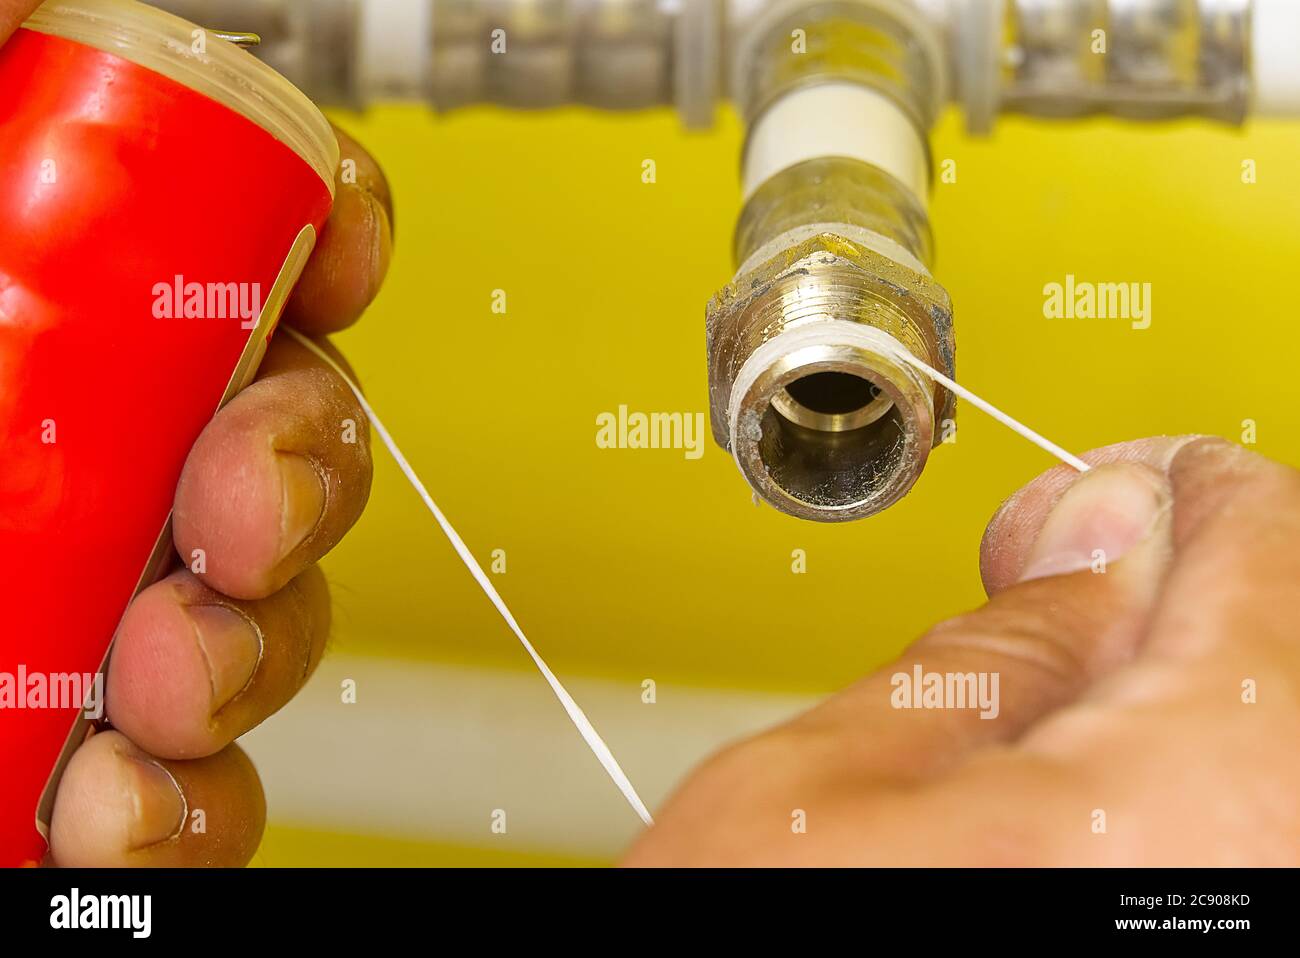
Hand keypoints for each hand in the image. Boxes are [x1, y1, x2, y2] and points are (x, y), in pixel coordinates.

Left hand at [0, 1, 396, 864]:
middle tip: (231, 522)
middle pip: (286, 415)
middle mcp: (63, 433)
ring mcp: (72, 596)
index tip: (327, 269)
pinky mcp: (57, 749)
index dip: (323, 227)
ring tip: (158, 693)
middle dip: (303, 471)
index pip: (231, 223)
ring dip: (251, 650)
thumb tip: (18, 17)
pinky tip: (124, 808)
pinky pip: (197, 779)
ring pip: (267, 604)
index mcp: (21, 288)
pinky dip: (194, 806)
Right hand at [625, 437, 1299, 865]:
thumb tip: (1092, 539)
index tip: (1111, 496)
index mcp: (1208, 800)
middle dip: (1177, 595)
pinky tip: (1091, 800)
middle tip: (1064, 595)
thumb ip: (989, 643)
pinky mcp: (1224, 946)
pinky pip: (1256, 832)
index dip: (1166, 494)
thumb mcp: (823, 789)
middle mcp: (1285, 879)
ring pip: (1275, 741)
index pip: (1255, 544)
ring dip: (1183, 691)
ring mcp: (1268, 922)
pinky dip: (1191, 788)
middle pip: (1296, 641)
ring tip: (1059, 707)